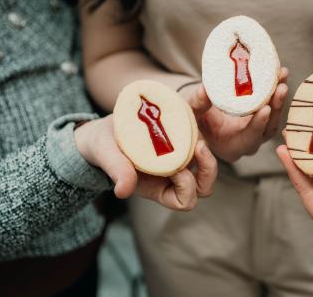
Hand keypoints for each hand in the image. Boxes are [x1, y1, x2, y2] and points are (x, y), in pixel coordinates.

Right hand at [74, 115, 216, 210]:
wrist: (104, 130)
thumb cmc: (105, 148)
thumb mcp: (107, 156)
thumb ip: (117, 170)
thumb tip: (123, 191)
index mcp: (158, 187)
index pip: (184, 199)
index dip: (186, 186)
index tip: (177, 169)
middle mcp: (173, 175)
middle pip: (204, 185)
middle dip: (207, 168)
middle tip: (199, 146)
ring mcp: (181, 157)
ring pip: (207, 162)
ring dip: (206, 147)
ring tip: (197, 130)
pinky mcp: (183, 138)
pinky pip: (200, 138)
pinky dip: (200, 129)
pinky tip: (195, 113)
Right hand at [184, 67, 288, 161]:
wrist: (202, 115)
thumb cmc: (196, 118)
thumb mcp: (192, 112)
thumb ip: (197, 104)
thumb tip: (204, 89)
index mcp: (233, 147)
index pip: (250, 139)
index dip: (258, 124)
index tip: (266, 109)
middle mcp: (249, 142)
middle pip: (269, 128)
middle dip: (276, 107)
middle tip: (280, 87)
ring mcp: (259, 131)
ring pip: (275, 116)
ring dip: (280, 96)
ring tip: (282, 74)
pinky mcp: (264, 118)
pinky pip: (274, 105)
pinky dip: (277, 90)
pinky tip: (280, 73)